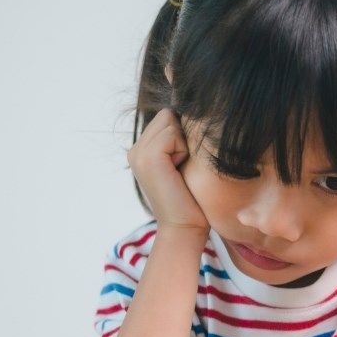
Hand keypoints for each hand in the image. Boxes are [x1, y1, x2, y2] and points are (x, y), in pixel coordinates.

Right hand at [127, 108, 207, 231]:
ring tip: (183, 170)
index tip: (186, 163)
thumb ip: (181, 139)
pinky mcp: (147, 157)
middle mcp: (136, 149)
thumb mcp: (186, 163)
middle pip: (169, 114)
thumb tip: (200, 108)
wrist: (186, 228)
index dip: (185, 135)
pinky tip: (180, 171)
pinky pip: (172, 132)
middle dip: (184, 136)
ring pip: (171, 120)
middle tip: (184, 168)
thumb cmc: (194, 199)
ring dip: (185, 143)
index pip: (168, 117)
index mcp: (143, 150)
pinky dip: (183, 149)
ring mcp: (138, 152)